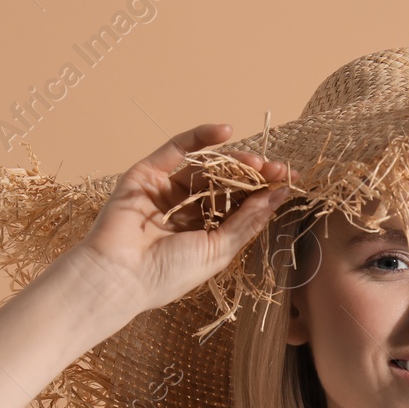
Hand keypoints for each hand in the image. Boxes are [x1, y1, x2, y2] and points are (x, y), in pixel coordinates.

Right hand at [58, 123, 296, 316]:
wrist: (119, 276)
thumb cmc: (169, 273)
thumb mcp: (219, 249)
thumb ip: (248, 220)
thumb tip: (279, 193)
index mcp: (205, 234)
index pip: (240, 206)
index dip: (264, 193)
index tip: (289, 181)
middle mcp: (187, 211)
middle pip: (226, 185)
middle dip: (253, 176)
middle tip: (275, 169)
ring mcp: (166, 191)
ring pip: (206, 168)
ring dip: (233, 162)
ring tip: (256, 162)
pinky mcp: (147, 174)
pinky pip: (177, 150)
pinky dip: (200, 137)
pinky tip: (225, 131)